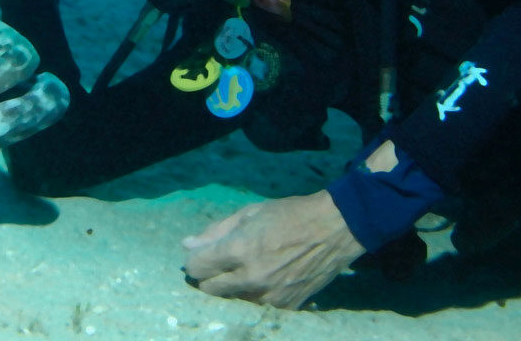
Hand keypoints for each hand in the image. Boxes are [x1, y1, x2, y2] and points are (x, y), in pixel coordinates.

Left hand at [182, 191, 365, 308]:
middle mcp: (252, 277)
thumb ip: (216, 231)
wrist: (333, 230)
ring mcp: (270, 296)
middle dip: (208, 276)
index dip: (194, 260)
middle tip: (219, 263)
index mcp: (241, 250)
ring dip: (231, 286)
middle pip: (209, 289)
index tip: (200, 255)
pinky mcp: (286, 306)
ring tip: (246, 268)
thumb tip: (187, 245)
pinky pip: (256, 305)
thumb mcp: (249, 213)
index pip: (197, 267)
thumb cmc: (289, 215)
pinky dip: (254, 294)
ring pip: (232, 299)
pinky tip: (265, 277)